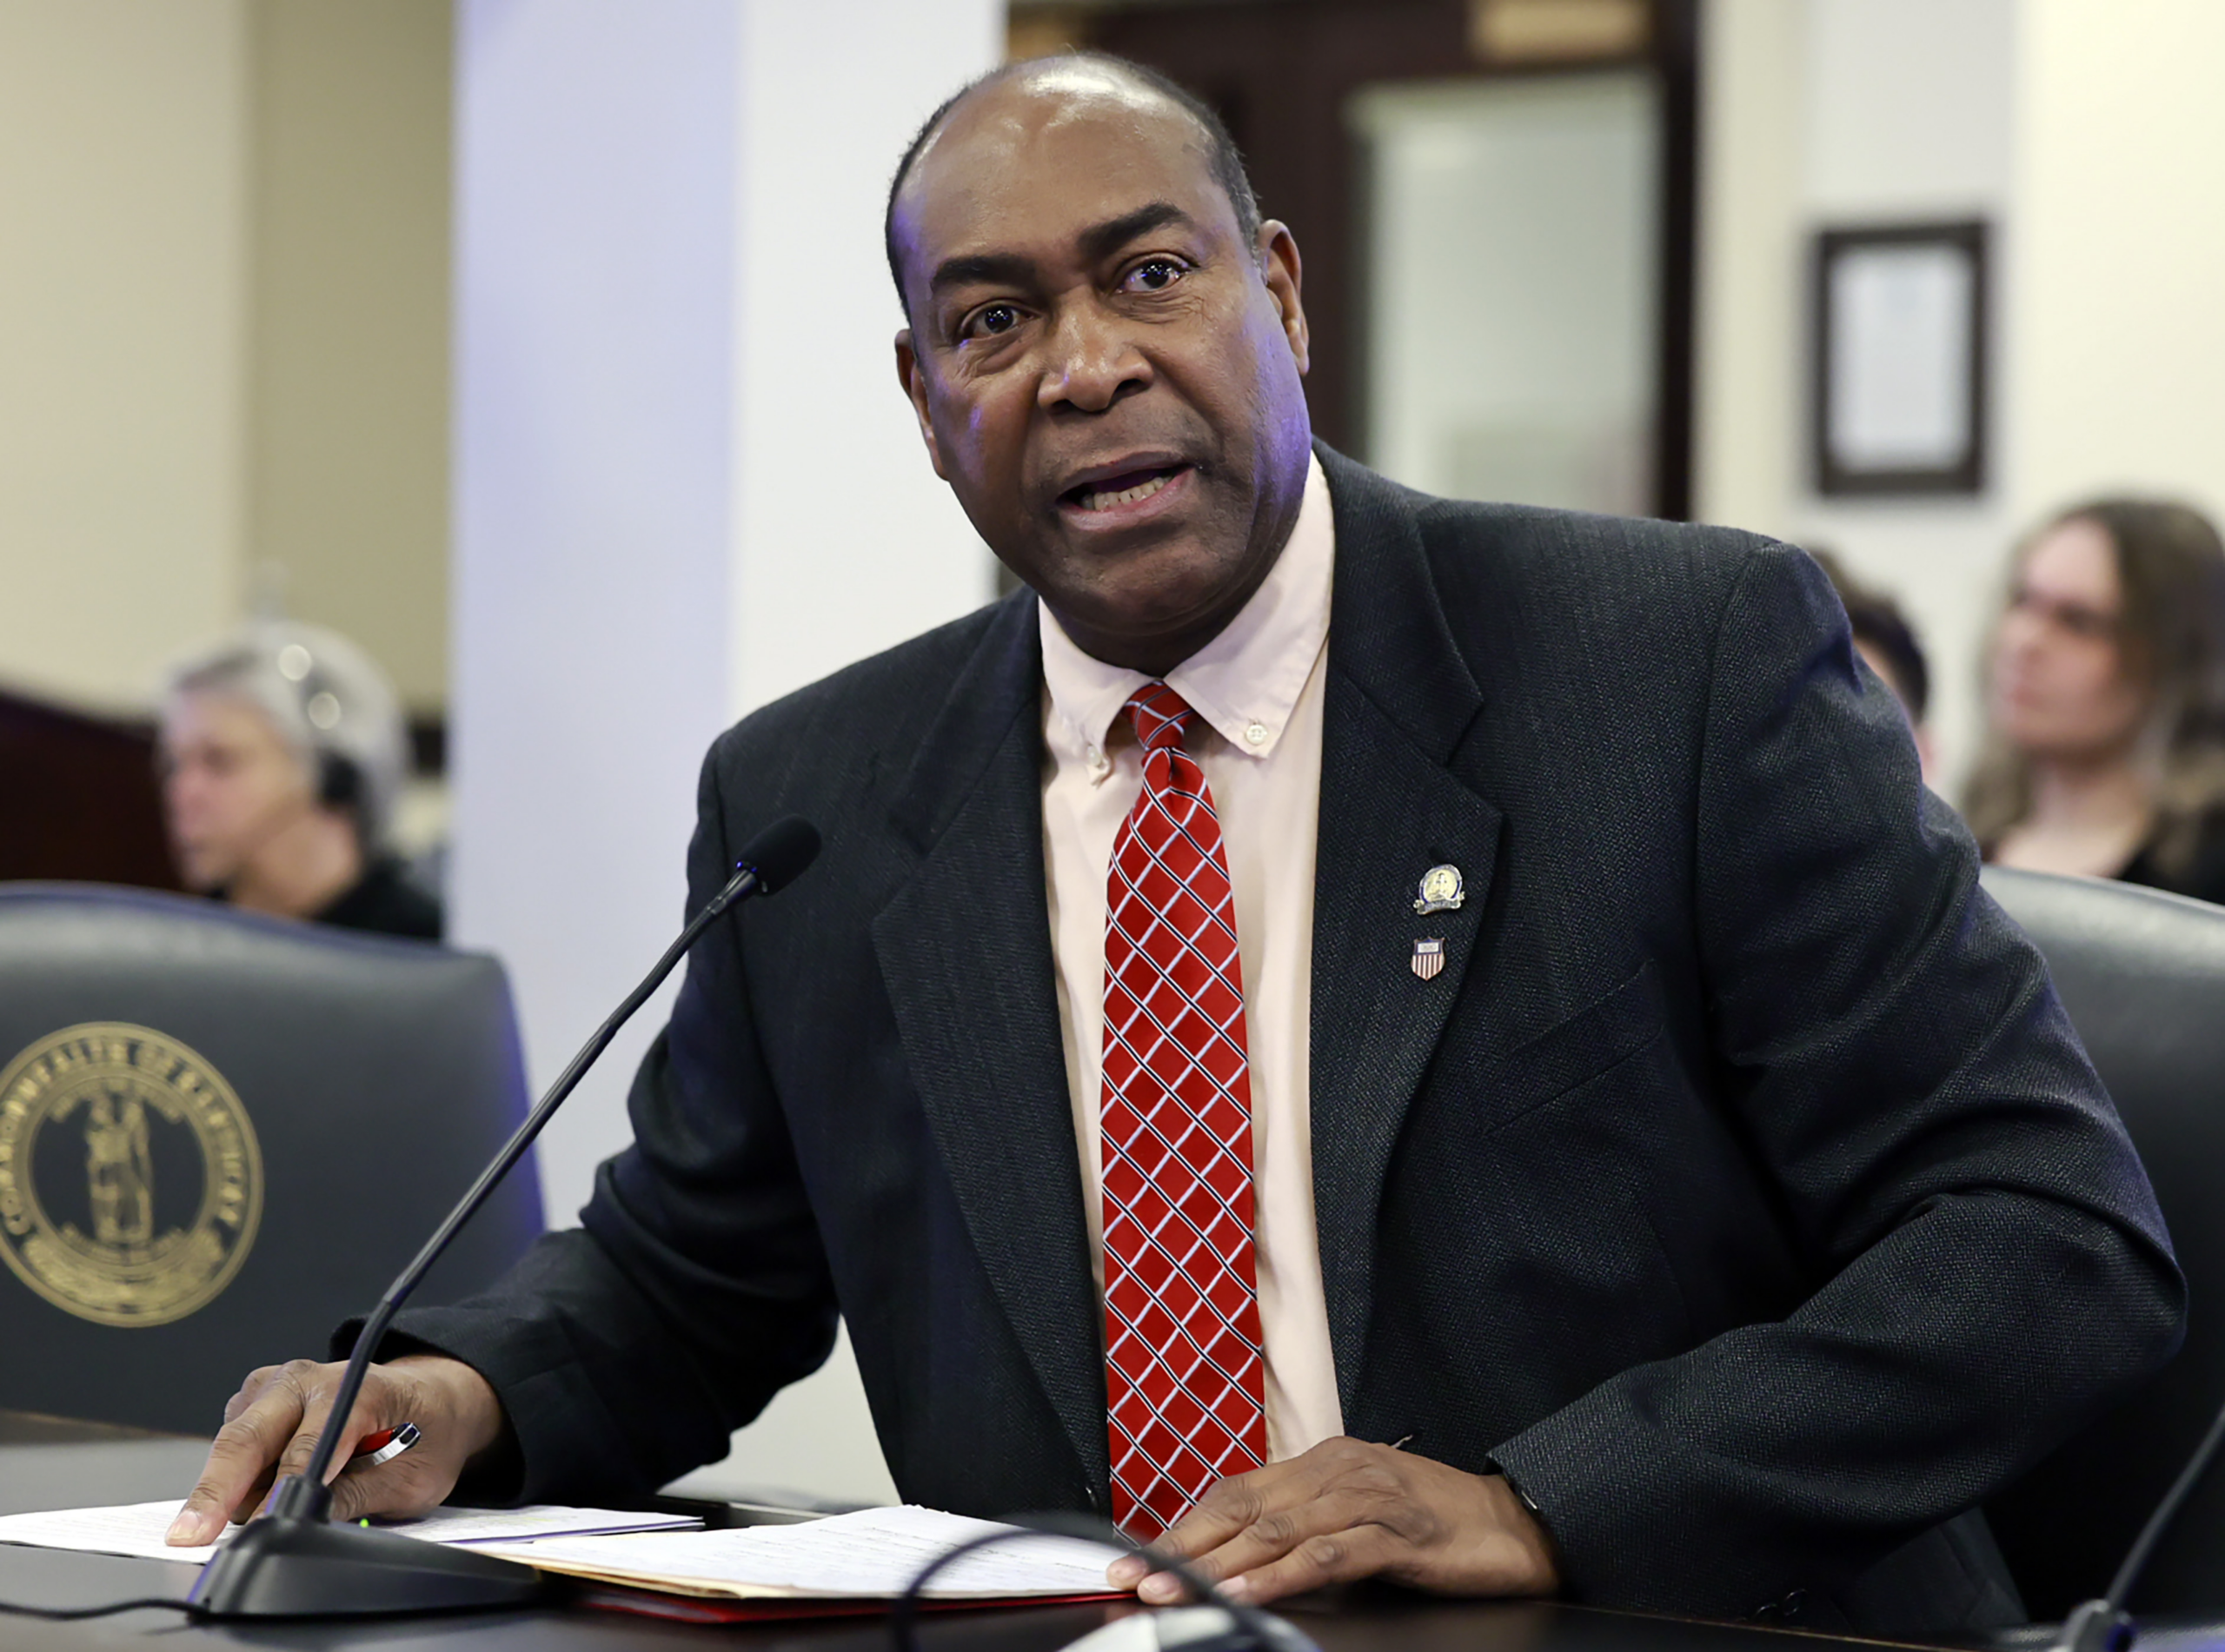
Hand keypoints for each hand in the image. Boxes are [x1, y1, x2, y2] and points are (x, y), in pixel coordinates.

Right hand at [167, 1354, 508, 1545]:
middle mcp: (309, 1378)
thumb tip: (305, 1521)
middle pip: (250, 1437)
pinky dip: (237, 1477)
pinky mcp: (256, 1399)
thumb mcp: (411, 1479)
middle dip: (218, 1489)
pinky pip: (233, 1444)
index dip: (284, 1490)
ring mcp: (277, 1384)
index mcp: (357, 1388)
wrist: (429, 1398)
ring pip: (235, 1445)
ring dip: (233, 1487)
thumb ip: (357, 1497)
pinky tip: (263, 1490)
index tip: (263, 1524)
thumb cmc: (425, 1433)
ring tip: (266, 1511)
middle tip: (192, 1535)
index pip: (309, 1445)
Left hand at [1106, 1438, 1559, 1607]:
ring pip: (1277, 1529)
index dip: (1183, 1525)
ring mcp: (1367, 1497)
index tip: (1136, 1557)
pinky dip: (1282, 1575)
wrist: (1514, 1525)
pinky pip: (1328, 1554)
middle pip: (1244, 1507)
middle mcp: (1337, 1470)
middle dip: (1182, 1545)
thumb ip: (1304, 1528)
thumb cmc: (1434, 1525)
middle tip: (1133, 1576)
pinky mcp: (1396, 1532)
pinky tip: (1250, 1593)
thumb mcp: (1357, 1517)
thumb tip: (1237, 1561)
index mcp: (1322, 1462)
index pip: (1236, 1492)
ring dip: (1218, 1564)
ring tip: (1174, 1590)